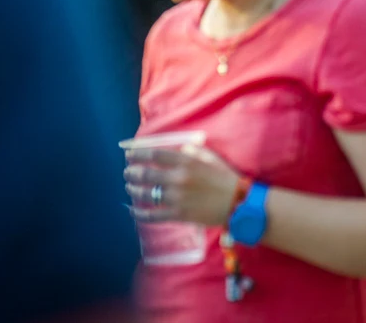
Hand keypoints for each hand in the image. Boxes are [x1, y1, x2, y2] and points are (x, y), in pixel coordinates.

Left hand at [124, 145, 240, 226]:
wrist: (238, 203)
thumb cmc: (226, 178)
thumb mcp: (211, 157)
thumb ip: (193, 151)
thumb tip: (179, 149)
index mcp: (187, 162)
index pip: (155, 155)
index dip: (139, 154)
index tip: (129, 154)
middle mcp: (178, 178)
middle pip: (146, 174)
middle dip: (132, 172)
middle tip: (127, 172)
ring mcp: (177, 198)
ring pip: (146, 194)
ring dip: (134, 189)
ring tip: (129, 187)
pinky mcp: (178, 214)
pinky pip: (153, 215)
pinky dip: (139, 213)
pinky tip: (133, 210)